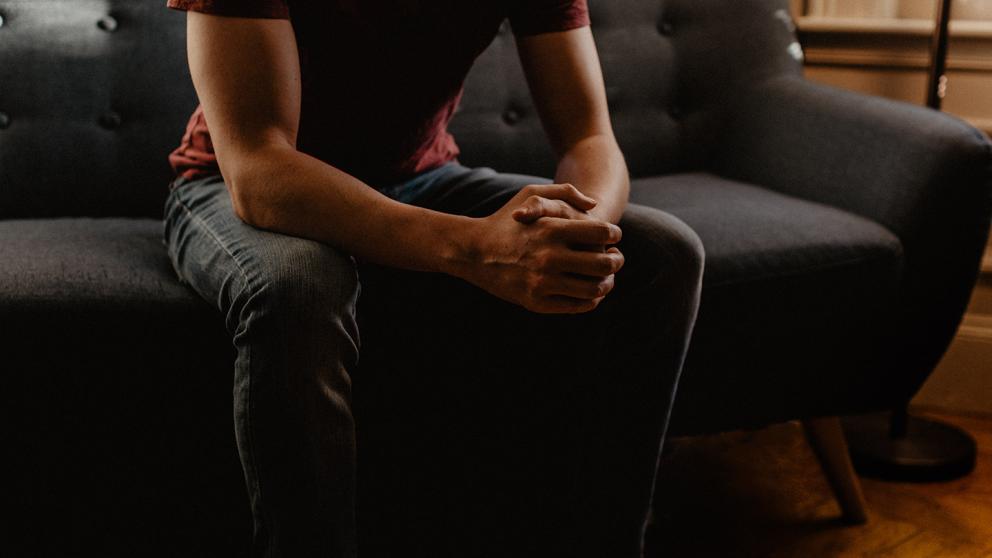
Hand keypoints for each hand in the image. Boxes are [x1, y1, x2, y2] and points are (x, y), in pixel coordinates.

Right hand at [459, 183, 624, 313]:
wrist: (473, 251)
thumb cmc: (506, 220)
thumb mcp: (530, 193)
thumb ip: (565, 192)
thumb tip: (594, 205)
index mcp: (551, 229)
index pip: (601, 234)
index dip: (614, 235)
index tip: (614, 238)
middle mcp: (548, 257)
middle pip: (603, 263)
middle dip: (617, 261)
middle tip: (617, 259)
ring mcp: (542, 282)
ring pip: (594, 289)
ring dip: (608, 283)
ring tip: (607, 278)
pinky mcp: (536, 302)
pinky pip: (577, 305)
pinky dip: (591, 300)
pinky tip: (591, 292)